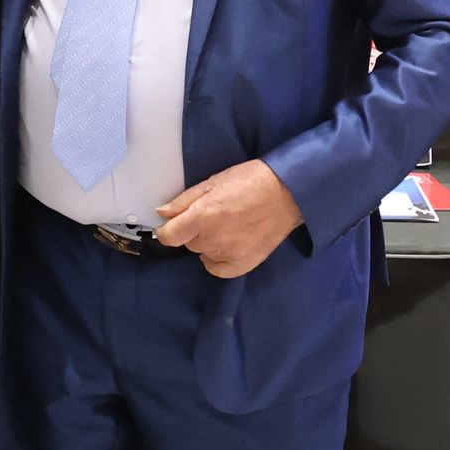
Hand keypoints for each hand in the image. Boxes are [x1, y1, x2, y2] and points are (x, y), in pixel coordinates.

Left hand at [158, 160, 301, 278]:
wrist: (288, 193)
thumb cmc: (250, 181)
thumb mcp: (213, 181)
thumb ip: (184, 200)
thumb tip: (162, 214)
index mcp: (202, 216)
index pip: (168, 236)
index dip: (167, 230)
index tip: (172, 226)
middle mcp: (212, 239)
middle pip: (189, 242)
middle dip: (194, 231)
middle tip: (214, 215)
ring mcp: (228, 254)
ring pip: (203, 253)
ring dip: (208, 243)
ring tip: (227, 226)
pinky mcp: (243, 264)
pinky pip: (217, 269)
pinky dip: (217, 260)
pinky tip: (227, 245)